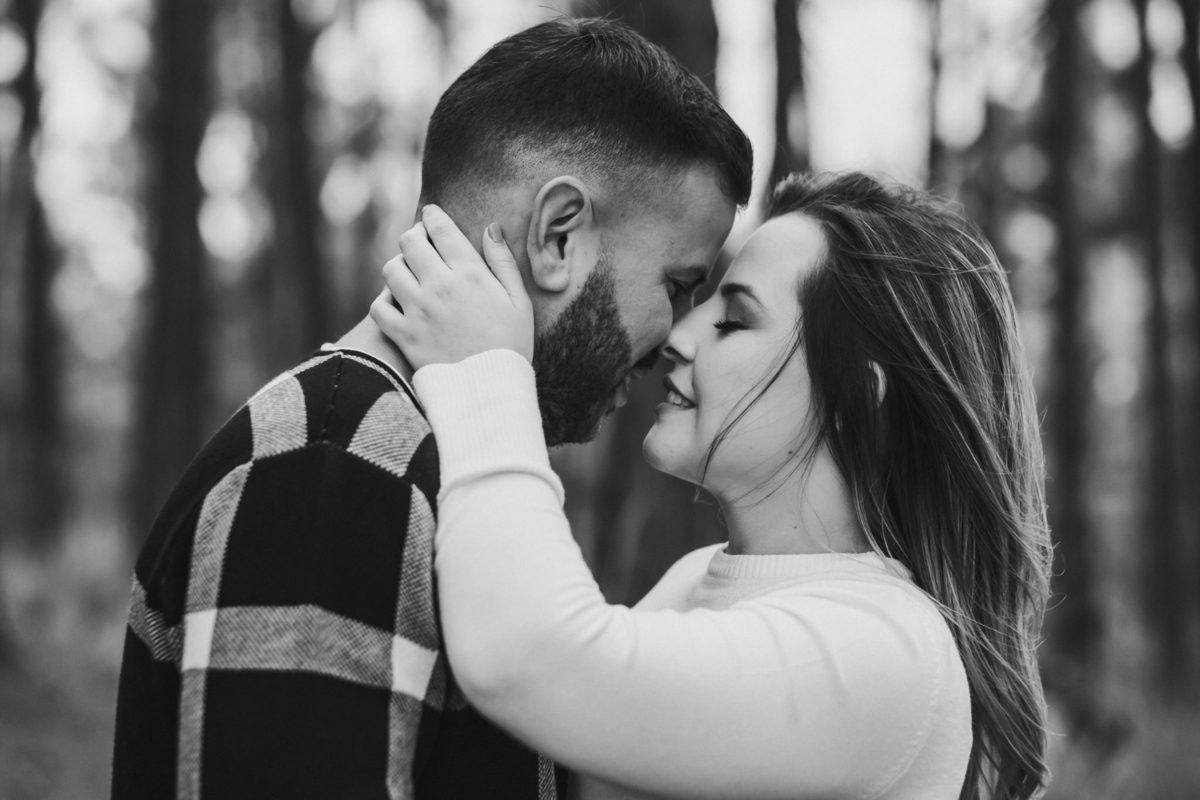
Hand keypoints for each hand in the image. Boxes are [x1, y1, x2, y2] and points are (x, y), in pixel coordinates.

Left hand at [370, 205, 533, 368]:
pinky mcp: (403, 336)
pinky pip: (378, 306)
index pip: (440, 229)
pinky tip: (399, 303)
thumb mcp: (519, 301)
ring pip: (391, 270)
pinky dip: (384, 300)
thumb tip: (491, 227)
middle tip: (421, 244)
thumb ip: (503, 261)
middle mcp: (440, 287)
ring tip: (410, 274)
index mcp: (470, 274)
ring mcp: (418, 311)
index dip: (432, 216)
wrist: (491, 390)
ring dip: (399, 266)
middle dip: (414, 237)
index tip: (431, 215)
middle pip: (409, 242)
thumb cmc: (512, 345)